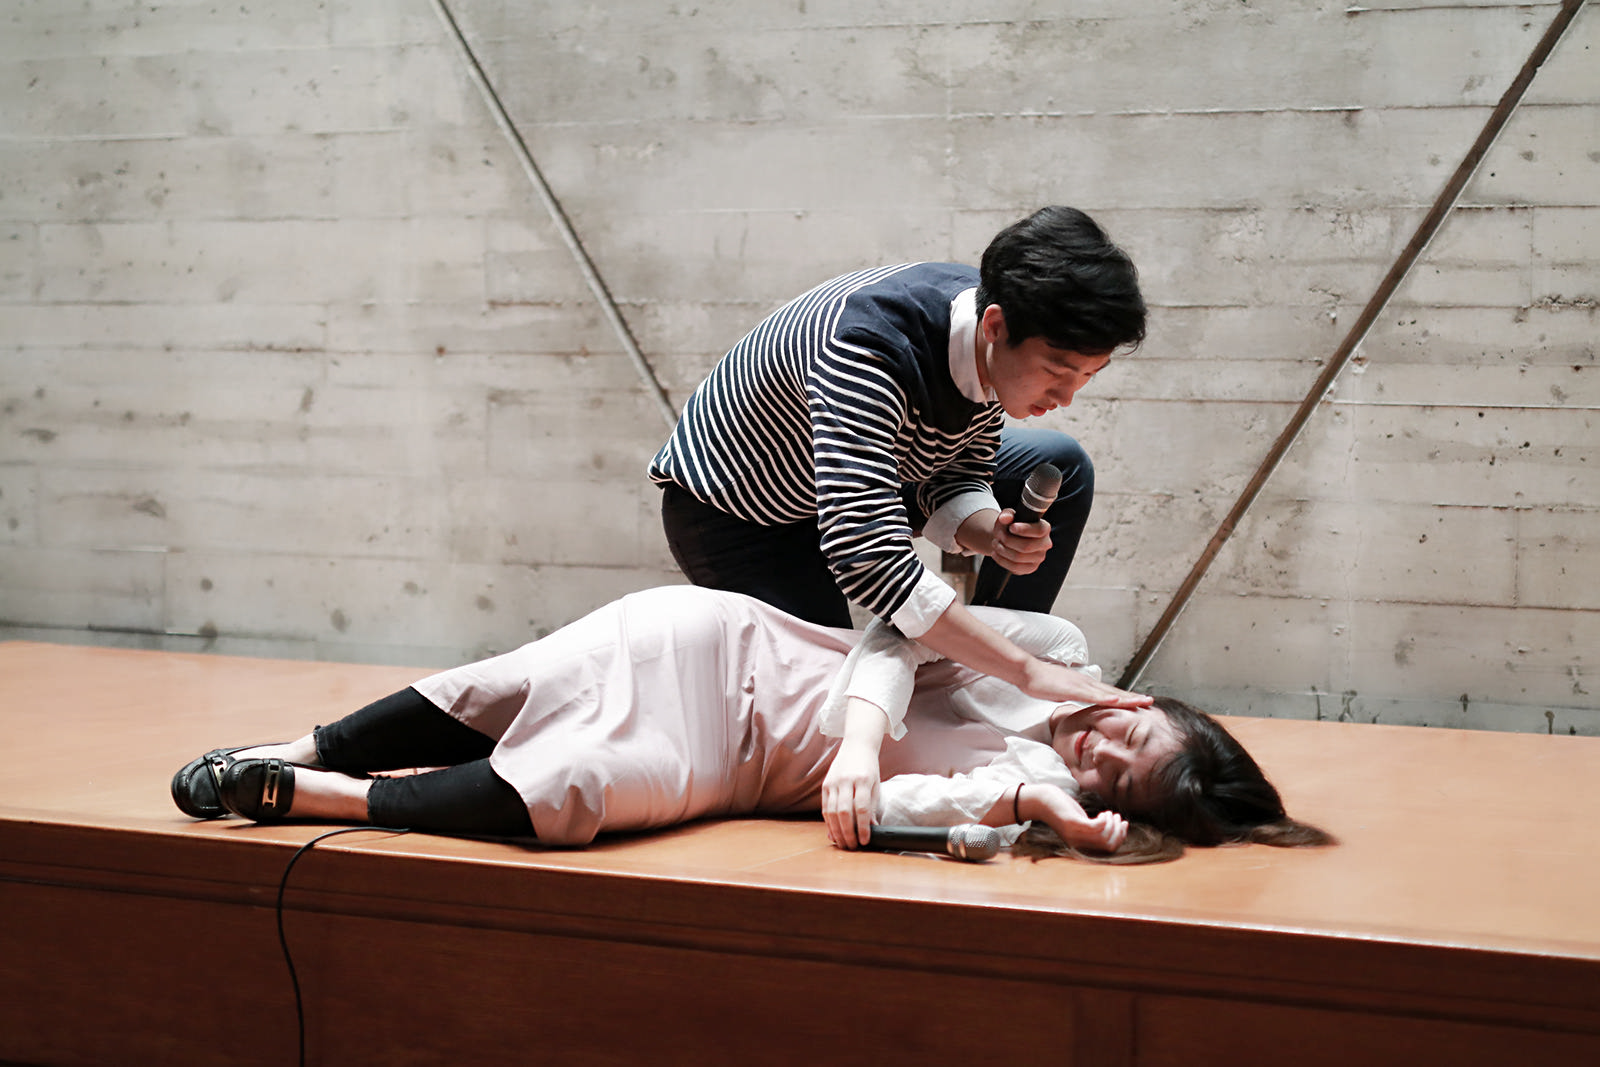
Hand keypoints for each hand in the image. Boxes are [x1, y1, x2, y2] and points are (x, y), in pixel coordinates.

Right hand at [822, 741, 880, 849]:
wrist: (857, 746)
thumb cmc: (868, 767)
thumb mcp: (875, 785)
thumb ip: (872, 806)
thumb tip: (872, 828)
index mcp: (863, 780)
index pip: (862, 808)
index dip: (863, 827)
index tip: (865, 840)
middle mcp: (846, 781)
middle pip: (845, 812)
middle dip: (848, 832)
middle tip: (852, 846)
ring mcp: (834, 782)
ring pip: (833, 811)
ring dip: (837, 830)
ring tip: (843, 843)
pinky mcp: (825, 784)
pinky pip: (825, 807)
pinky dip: (829, 822)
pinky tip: (833, 832)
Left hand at [988, 508, 1052, 575]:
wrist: (1008, 539)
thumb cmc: (1010, 526)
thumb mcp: (1008, 516)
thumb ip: (1007, 514)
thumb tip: (1005, 518)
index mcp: (1044, 528)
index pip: (1039, 531)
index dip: (1025, 529)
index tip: (1011, 527)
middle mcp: (1045, 544)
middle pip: (1027, 546)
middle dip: (1008, 541)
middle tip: (998, 536)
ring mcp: (1039, 558)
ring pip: (1018, 557)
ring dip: (1002, 550)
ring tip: (995, 543)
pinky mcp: (1030, 568)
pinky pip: (1015, 567)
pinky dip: (1002, 560)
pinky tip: (996, 553)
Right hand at [1019, 659, 1153, 707]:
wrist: (1028, 672)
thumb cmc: (1041, 682)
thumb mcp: (1061, 693)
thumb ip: (1072, 697)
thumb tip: (1078, 705)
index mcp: (1085, 685)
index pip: (1109, 694)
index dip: (1125, 698)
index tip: (1139, 703)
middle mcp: (1087, 683)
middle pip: (1114, 692)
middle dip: (1133, 698)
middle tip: (1150, 702)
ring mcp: (1082, 685)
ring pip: (1108, 693)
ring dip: (1126, 698)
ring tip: (1142, 702)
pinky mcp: (1074, 688)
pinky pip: (1093, 695)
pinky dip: (1107, 698)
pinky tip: (1118, 701)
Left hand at [1028, 785, 1129, 852]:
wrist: (1041, 802)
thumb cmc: (1063, 810)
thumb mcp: (1081, 821)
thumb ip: (1094, 828)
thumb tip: (1116, 827)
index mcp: (1081, 845)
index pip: (1108, 849)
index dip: (1120, 838)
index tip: (1124, 824)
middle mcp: (1078, 843)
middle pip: (1109, 844)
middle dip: (1118, 830)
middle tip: (1117, 817)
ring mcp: (1075, 834)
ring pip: (1104, 837)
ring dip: (1112, 824)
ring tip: (1109, 813)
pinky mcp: (1072, 823)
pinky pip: (1094, 828)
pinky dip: (1104, 821)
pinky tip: (1103, 813)